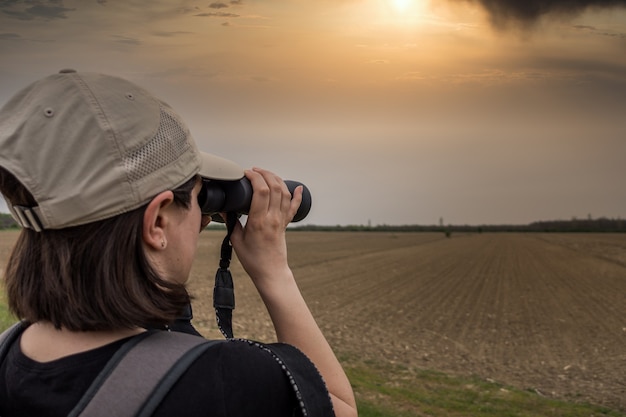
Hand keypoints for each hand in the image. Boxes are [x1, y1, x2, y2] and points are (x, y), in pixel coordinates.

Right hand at [228, 168, 302, 285]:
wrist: (270, 272)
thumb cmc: (252, 259)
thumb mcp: (236, 240)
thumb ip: (231, 223)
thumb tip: (223, 209)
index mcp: (259, 221)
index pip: (261, 191)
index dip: (254, 177)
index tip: (245, 173)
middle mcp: (273, 218)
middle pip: (274, 187)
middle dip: (265, 173)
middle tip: (254, 170)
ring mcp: (281, 220)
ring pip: (285, 193)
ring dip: (277, 179)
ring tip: (266, 174)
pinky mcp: (285, 224)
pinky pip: (294, 207)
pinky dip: (298, 196)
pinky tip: (299, 187)